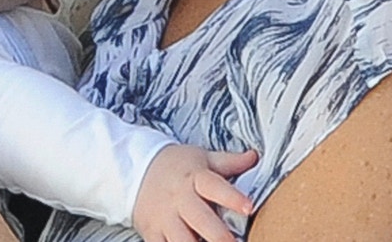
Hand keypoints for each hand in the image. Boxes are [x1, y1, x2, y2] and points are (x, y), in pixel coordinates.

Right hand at [131, 144, 258, 241]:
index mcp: (195, 178)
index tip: (249, 207)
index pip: (215, 186)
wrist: (136, 170)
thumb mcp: (202, 158)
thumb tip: (255, 157)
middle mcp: (180, 199)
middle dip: (218, 235)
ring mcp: (165, 218)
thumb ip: (230, 162)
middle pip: (200, 219)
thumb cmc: (177, 166)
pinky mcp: (152, 233)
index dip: (232, 197)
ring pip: (181, 240)